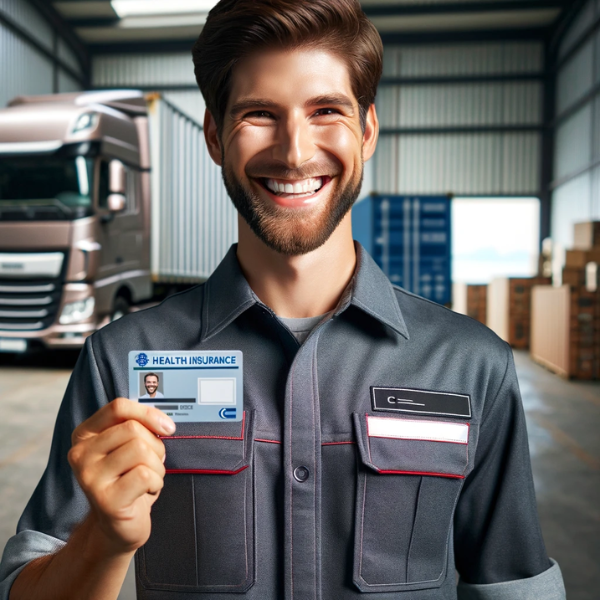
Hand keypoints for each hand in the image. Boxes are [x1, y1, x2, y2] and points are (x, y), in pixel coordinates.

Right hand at [68, 398, 175, 554]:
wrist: (119, 525)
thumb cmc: (129, 479)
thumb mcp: (129, 447)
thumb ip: (138, 427)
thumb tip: (164, 423)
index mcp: (84, 435)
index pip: (118, 407)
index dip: (148, 413)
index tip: (167, 427)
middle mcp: (80, 454)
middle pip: (133, 429)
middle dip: (155, 445)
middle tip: (152, 463)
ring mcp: (89, 478)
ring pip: (141, 450)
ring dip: (157, 466)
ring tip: (148, 479)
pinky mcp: (105, 500)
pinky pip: (145, 475)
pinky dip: (156, 483)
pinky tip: (146, 492)